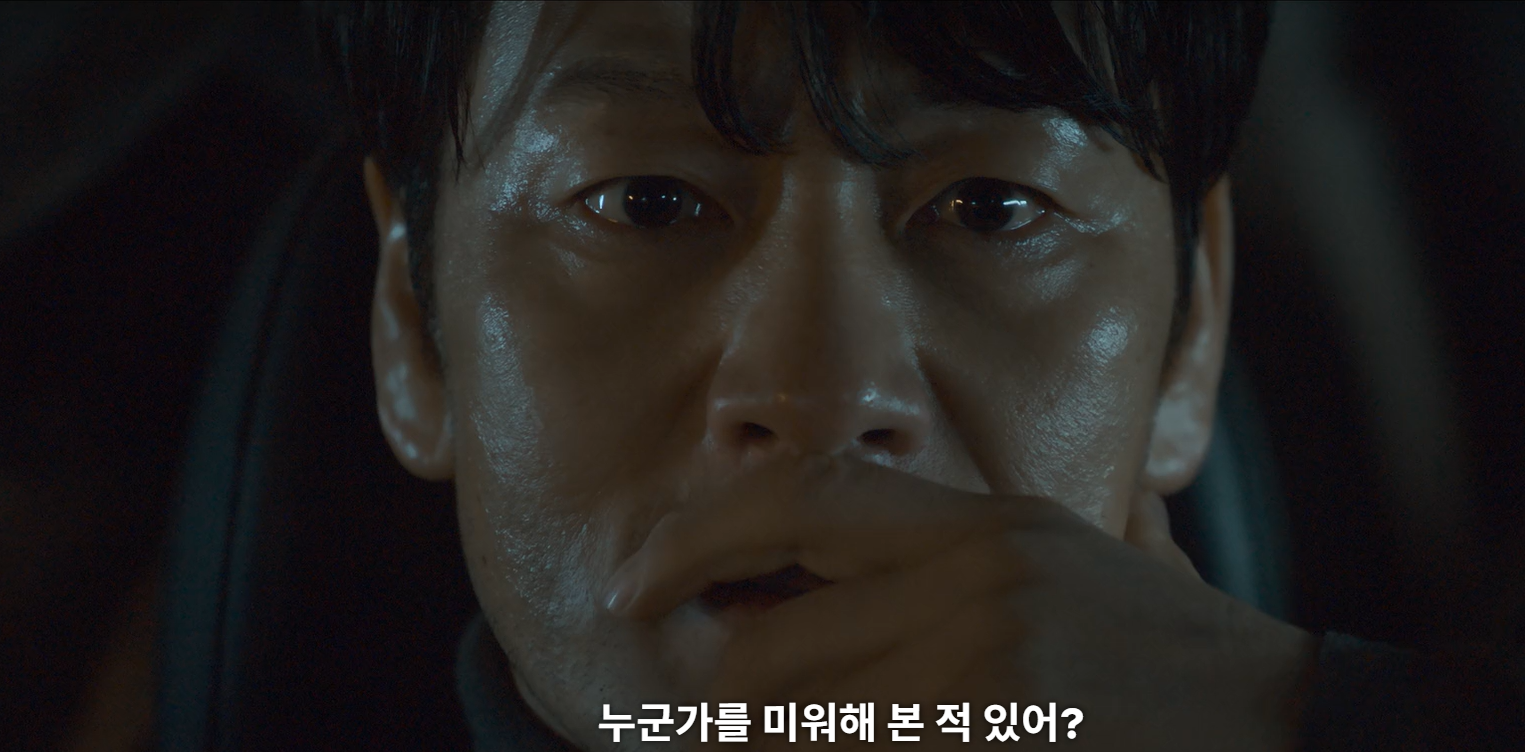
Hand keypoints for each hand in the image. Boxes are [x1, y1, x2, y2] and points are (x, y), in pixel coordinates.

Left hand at [602, 454, 1314, 751]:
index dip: (696, 537)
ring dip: (760, 745)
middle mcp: (981, 586)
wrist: (1286, 728)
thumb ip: (928, 557)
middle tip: (696, 720)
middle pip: (768, 651)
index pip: (802, 498)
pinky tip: (842, 745)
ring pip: (794, 728)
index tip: (634, 582)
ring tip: (755, 737)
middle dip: (714, 703)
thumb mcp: (1051, 563)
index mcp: (987, 526)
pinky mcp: (999, 736)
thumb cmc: (1161, 655)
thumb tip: (782, 575)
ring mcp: (991, 676)